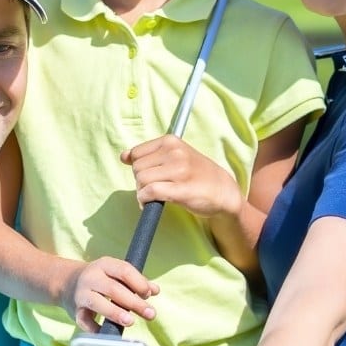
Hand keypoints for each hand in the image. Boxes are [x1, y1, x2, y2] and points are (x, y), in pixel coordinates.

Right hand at [62, 257, 158, 331]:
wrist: (66, 282)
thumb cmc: (99, 279)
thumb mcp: (115, 274)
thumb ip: (136, 281)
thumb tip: (155, 290)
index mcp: (104, 265)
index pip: (124, 270)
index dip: (139, 283)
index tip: (148, 294)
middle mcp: (91, 278)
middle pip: (113, 289)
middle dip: (134, 303)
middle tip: (150, 313)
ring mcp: (81, 294)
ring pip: (97, 303)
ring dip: (115, 313)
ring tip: (130, 321)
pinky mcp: (75, 311)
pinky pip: (85, 321)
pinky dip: (96, 329)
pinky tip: (109, 332)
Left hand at [122, 136, 241, 219]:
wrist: (223, 191)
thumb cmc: (196, 174)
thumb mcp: (175, 156)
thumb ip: (149, 154)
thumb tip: (123, 156)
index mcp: (171, 141)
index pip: (136, 154)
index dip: (139, 168)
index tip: (151, 175)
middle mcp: (175, 153)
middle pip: (137, 168)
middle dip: (140, 182)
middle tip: (154, 188)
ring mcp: (179, 171)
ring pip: (141, 181)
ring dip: (142, 193)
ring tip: (155, 196)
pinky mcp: (181, 190)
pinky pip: (150, 192)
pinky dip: (145, 200)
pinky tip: (153, 203)